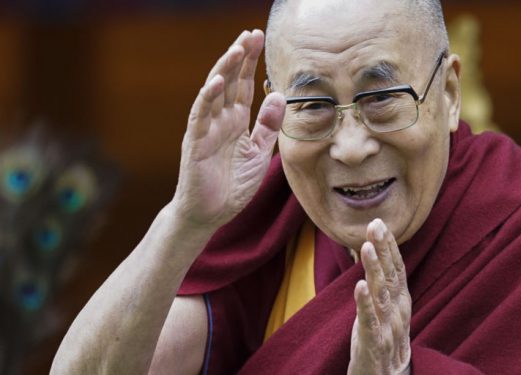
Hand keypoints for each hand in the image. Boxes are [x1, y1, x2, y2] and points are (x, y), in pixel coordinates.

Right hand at [171, 29, 284, 229]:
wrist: (210, 214)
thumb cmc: (232, 185)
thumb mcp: (259, 153)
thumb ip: (269, 126)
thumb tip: (280, 95)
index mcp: (236, 121)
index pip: (244, 85)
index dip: (251, 62)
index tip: (259, 38)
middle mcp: (220, 120)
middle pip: (229, 81)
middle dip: (240, 57)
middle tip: (251, 34)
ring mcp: (206, 129)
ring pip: (214, 92)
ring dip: (224, 70)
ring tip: (236, 49)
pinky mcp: (195, 143)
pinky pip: (200, 116)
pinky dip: (206, 99)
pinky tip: (215, 82)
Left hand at [349, 219, 411, 374]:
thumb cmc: (383, 339)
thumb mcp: (384, 308)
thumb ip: (382, 283)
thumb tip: (373, 251)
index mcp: (401, 301)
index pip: (397, 268)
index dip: (390, 246)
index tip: (380, 222)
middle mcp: (398, 311)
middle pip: (392, 276)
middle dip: (384, 249)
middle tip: (375, 224)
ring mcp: (388, 328)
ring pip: (382, 294)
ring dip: (375, 270)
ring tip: (367, 248)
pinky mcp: (375, 344)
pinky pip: (370, 322)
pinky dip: (365, 304)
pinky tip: (359, 286)